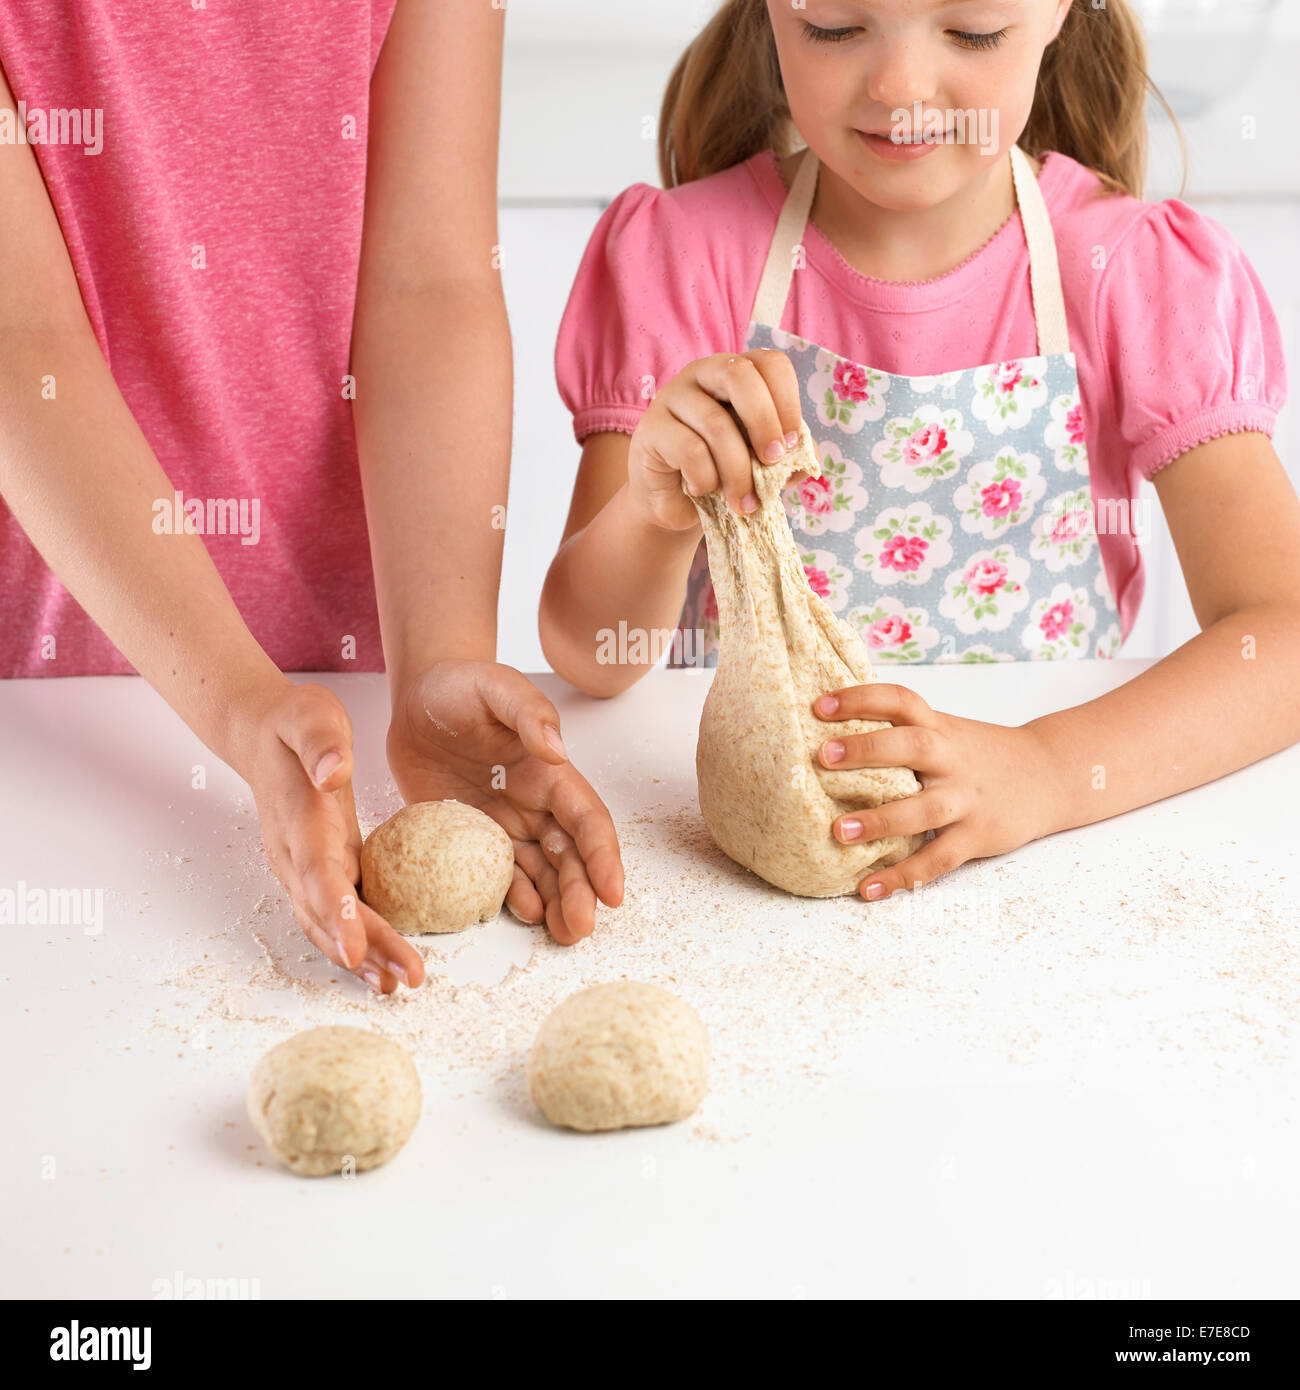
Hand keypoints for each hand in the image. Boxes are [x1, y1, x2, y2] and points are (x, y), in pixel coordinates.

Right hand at [238, 682, 426, 992]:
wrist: (261, 735)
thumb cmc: (293, 723)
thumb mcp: (310, 715)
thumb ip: (322, 742)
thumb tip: (335, 772)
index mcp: (300, 819)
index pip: (317, 874)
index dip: (337, 914)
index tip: (355, 949)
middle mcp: (294, 854)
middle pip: (327, 913)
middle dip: (365, 950)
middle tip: (407, 979)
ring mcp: (301, 868)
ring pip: (327, 924)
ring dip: (361, 958)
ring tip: (397, 984)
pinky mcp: (317, 870)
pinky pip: (335, 915)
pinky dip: (357, 943)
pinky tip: (384, 965)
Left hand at [386, 660, 624, 942]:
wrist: (419, 696)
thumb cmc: (461, 685)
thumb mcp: (495, 687)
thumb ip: (528, 713)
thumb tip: (556, 750)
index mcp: (550, 771)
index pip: (586, 819)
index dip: (602, 856)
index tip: (612, 892)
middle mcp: (536, 802)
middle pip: (570, 855)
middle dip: (582, 892)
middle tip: (581, 929)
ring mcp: (506, 822)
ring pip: (542, 871)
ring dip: (558, 903)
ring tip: (564, 935)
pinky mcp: (473, 836)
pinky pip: (500, 873)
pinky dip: (516, 896)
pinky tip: (527, 915)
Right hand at [627, 348, 805, 530]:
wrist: (676, 504)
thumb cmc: (724, 474)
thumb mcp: (762, 464)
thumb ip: (787, 456)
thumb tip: (806, 459)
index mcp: (738, 373)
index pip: (770, 363)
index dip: (787, 401)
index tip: (792, 444)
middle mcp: (705, 374)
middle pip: (740, 376)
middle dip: (764, 422)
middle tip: (773, 461)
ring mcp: (673, 396)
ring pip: (716, 423)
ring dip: (738, 471)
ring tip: (745, 503)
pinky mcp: (651, 428)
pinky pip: (688, 450)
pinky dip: (705, 478)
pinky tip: (702, 490)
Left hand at [812, 682, 1060, 900]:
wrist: (1051, 774)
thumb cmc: (981, 754)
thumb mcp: (947, 731)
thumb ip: (902, 731)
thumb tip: (831, 731)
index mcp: (939, 728)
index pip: (900, 701)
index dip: (861, 699)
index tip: (820, 704)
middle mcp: (951, 759)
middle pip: (911, 747)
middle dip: (866, 750)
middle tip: (823, 756)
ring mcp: (966, 799)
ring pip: (924, 809)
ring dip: (881, 820)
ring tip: (840, 830)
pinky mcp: (976, 836)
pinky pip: (937, 860)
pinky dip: (902, 877)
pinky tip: (867, 888)